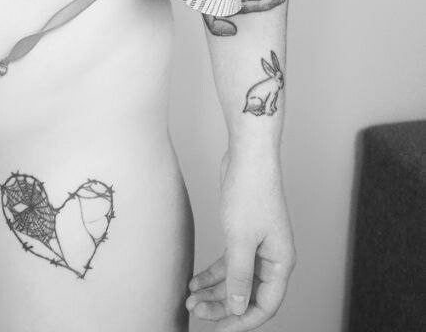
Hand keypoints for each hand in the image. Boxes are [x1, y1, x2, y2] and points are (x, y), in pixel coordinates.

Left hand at [185, 147, 295, 328]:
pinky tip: (196, 280)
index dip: (243, 320)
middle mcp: (272, 257)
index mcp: (280, 262)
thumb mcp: (240, 239)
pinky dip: (213, 273)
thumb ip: (239, 277)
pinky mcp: (243, 234)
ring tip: (191, 299)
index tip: (220, 329)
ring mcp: (258, 246)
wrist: (248, 156)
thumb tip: (237, 308)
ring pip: (236, 279)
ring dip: (214, 291)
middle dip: (222, 306)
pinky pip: (229, 263)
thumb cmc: (251, 191)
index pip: (265, 305)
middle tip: (197, 313)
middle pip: (248, 294)